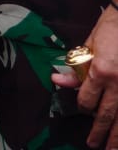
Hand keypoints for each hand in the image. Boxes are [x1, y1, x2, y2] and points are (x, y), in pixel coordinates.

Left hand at [53, 4, 117, 147]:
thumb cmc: (110, 30)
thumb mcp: (87, 46)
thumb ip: (75, 68)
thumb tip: (57, 81)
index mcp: (100, 71)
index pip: (88, 100)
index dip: (83, 106)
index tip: (84, 109)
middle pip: (107, 115)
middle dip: (100, 133)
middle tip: (94, 145)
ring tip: (112, 148)